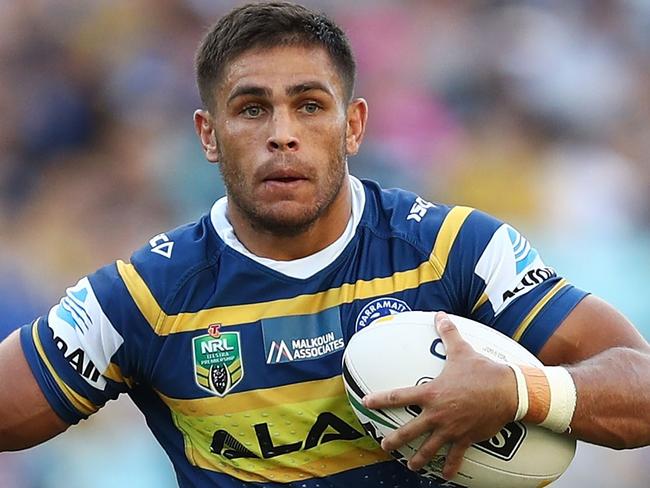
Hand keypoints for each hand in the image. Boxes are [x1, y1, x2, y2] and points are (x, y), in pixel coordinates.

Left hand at [362, 312, 517, 479]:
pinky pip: (456, 458)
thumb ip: (448, 333)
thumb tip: (440, 315)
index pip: (399, 396)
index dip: (380, 400)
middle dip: (394, 440)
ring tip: (411, 465)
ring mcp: (451, 429)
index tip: (367, 402)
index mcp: (431, 393)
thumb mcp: (462, 350)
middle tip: (384, 446)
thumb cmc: (483, 370)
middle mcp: (437, 414)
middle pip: (409, 431)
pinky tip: (445, 476)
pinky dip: (451, 468)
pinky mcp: (466, 439)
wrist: (508, 391)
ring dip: (418, 459)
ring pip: (429, 449)